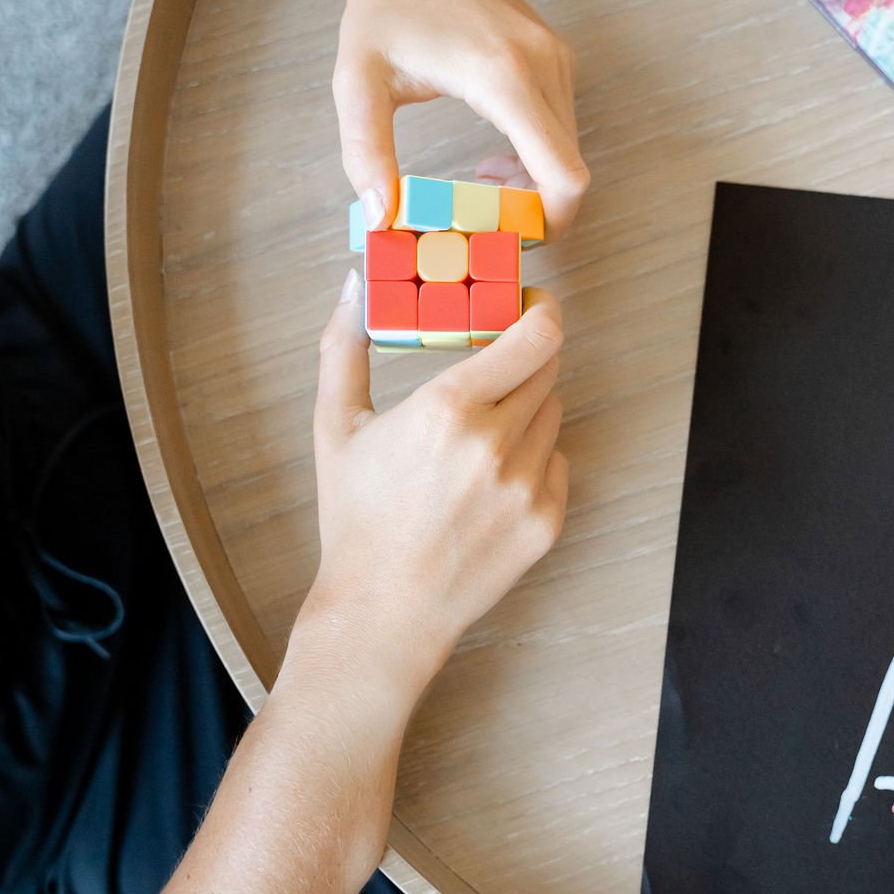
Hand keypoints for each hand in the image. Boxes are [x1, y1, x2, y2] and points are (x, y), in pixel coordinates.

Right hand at [299, 272, 568, 698]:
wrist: (384, 610)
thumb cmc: (356, 517)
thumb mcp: (336, 426)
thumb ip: (345, 346)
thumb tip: (354, 283)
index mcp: (448, 408)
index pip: (536, 336)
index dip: (542, 312)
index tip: (531, 304)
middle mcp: (496, 444)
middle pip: (547, 370)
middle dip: (525, 359)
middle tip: (497, 366)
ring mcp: (527, 487)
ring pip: (552, 416)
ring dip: (526, 411)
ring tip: (479, 437)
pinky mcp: (546, 522)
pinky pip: (557, 463)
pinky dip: (533, 461)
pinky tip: (490, 481)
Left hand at [328, 0, 586, 234]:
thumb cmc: (381, 11)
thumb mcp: (357, 85)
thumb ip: (366, 154)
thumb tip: (383, 218)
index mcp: (501, 76)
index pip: (564, 173)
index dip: (551, 220)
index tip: (513, 238)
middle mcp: (543, 65)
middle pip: (571, 170)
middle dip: (537, 208)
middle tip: (485, 221)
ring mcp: (557, 58)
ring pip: (571, 151)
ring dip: (537, 183)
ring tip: (483, 184)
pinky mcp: (557, 56)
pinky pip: (565, 126)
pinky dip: (540, 156)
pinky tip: (496, 158)